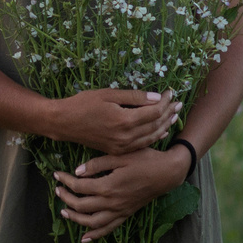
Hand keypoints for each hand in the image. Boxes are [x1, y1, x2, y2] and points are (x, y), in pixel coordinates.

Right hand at [52, 87, 180, 154]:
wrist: (64, 123)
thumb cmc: (83, 104)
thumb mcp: (108, 94)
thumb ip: (134, 97)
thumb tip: (157, 97)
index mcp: (124, 120)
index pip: (154, 111)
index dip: (165, 101)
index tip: (170, 92)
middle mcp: (126, 136)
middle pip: (155, 124)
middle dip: (168, 112)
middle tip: (178, 102)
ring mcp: (122, 145)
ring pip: (151, 136)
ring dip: (164, 125)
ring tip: (174, 115)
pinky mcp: (118, 150)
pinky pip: (142, 144)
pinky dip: (153, 136)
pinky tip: (160, 130)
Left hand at [53, 148, 181, 241]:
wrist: (166, 173)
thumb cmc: (144, 160)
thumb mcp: (120, 155)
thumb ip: (97, 163)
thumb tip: (77, 171)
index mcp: (108, 186)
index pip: (79, 187)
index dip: (65, 181)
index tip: (57, 174)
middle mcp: (112, 202)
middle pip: (82, 206)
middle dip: (66, 198)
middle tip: (57, 190)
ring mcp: (119, 211)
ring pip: (92, 222)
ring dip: (76, 219)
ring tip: (64, 212)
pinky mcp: (126, 214)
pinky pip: (108, 229)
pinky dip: (95, 235)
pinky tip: (85, 238)